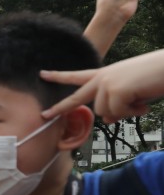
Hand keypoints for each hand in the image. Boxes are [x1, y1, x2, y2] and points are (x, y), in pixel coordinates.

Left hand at [40, 49, 163, 122]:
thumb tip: (107, 119)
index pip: (77, 75)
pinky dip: (132, 113)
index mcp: (104, 74)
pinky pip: (117, 114)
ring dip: (123, 112)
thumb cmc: (154, 77)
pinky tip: (143, 103)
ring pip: (104, 113)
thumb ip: (115, 104)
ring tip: (139, 101)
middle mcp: (102, 78)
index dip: (59, 76)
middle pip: (76, 97)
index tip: (42, 74)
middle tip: (44, 115)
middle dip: (59, 108)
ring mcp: (107, 84)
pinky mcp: (115, 91)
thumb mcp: (131, 93)